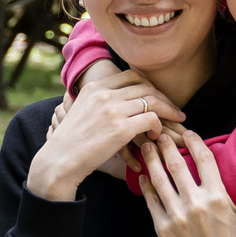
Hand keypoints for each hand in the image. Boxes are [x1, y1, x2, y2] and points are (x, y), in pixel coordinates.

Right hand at [26, 70, 186, 201]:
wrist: (59, 160)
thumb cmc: (70, 142)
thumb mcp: (79, 112)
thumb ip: (97, 102)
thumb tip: (117, 102)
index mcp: (93, 88)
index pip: (130, 76)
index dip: (149, 85)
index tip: (157, 96)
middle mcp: (104, 94)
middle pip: (145, 86)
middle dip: (163, 96)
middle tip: (174, 109)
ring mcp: (112, 110)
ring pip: (152, 100)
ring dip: (168, 110)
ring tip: (176, 119)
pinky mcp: (120, 128)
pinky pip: (152, 119)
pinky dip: (159, 126)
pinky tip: (156, 136)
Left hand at [138, 128, 235, 236]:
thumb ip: (232, 190)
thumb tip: (228, 168)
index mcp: (218, 196)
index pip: (204, 159)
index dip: (194, 142)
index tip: (188, 133)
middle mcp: (196, 203)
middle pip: (177, 165)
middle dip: (166, 146)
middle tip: (159, 134)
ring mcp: (177, 215)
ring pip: (160, 180)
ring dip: (152, 161)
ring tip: (146, 148)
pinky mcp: (163, 227)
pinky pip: (151, 201)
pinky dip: (146, 186)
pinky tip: (144, 176)